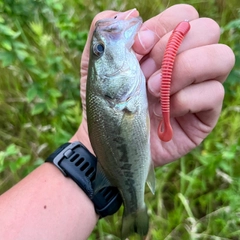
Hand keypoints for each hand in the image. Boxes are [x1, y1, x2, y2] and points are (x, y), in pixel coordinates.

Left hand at [71, 4, 234, 165]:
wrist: (112, 137)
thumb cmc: (107, 101)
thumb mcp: (97, 64)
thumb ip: (107, 32)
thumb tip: (132, 14)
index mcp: (165, 46)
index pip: (184, 16)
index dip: (164, 26)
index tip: (140, 47)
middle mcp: (188, 61)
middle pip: (209, 29)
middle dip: (173, 49)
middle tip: (146, 73)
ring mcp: (199, 87)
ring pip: (221, 57)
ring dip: (184, 70)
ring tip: (154, 90)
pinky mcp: (205, 113)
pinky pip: (214, 93)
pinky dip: (185, 100)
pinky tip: (164, 112)